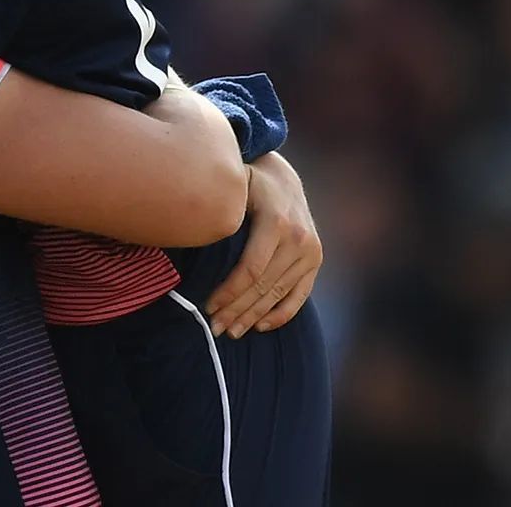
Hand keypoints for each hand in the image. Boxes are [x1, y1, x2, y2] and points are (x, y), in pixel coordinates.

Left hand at [205, 152, 320, 338]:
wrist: (282, 178)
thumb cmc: (248, 185)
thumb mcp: (234, 190)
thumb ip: (222, 215)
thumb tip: (194, 240)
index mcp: (276, 222)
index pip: (251, 269)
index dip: (229, 292)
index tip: (208, 307)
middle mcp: (298, 239)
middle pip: (263, 286)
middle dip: (237, 310)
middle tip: (215, 328)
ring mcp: (310, 251)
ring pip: (278, 294)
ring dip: (254, 316)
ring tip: (232, 331)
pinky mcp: (316, 260)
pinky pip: (299, 295)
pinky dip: (281, 314)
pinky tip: (260, 326)